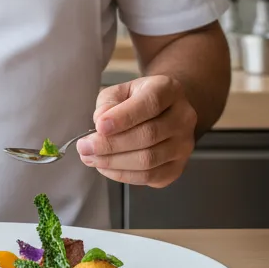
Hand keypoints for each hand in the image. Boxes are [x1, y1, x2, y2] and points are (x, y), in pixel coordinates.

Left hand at [75, 75, 196, 187]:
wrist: (163, 113)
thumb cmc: (137, 100)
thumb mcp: (120, 91)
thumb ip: (108, 103)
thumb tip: (101, 124)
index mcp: (169, 90)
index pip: (150, 104)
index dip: (124, 117)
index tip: (99, 126)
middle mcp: (183, 117)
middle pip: (148, 136)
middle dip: (111, 144)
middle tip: (85, 147)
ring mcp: (183, 145)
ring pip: (148, 160)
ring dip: (113, 162)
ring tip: (90, 158)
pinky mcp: (177, 167)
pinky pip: (149, 176)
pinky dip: (122, 175)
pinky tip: (105, 167)